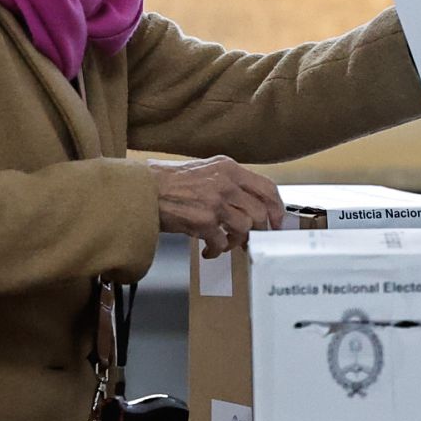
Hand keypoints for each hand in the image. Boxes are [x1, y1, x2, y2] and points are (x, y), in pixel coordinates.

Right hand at [147, 156, 283, 258]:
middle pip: (259, 212)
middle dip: (258, 231)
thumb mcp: (207, 170)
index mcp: (229, 168)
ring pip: (244, 228)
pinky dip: (217, 252)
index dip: (277, 209)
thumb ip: (230, 183)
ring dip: (237, 242)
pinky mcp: (202, 221)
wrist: (142, 190)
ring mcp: (215, 202)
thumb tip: (250, 205)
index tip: (277, 223)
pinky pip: (221, 243)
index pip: (267, 188)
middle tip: (251, 241)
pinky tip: (208, 251)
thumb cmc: (170, 182)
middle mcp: (225, 182)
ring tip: (225, 245)